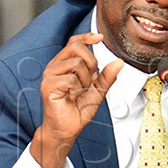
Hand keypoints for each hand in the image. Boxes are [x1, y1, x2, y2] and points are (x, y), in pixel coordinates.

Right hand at [31, 33, 123, 167]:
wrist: (65, 131)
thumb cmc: (76, 111)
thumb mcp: (98, 92)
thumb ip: (107, 77)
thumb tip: (119, 62)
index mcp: (64, 64)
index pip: (74, 42)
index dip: (87, 37)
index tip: (100, 38)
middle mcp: (54, 66)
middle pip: (77, 48)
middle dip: (91, 63)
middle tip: (88, 82)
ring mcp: (49, 75)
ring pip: (77, 63)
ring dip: (85, 81)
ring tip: (78, 93)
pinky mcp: (48, 85)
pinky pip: (71, 79)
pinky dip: (77, 90)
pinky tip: (71, 97)